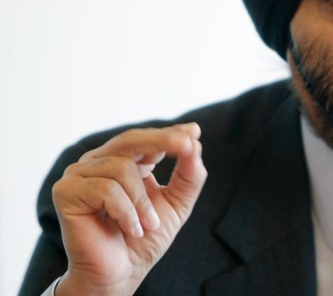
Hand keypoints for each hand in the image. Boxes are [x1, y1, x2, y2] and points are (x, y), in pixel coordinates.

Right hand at [52, 123, 206, 295]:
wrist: (121, 273)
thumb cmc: (145, 238)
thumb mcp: (177, 203)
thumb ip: (189, 175)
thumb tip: (195, 143)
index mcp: (123, 161)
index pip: (146, 139)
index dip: (170, 133)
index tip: (194, 130)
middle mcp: (99, 162)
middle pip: (131, 140)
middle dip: (162, 141)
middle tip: (186, 145)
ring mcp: (80, 175)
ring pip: (122, 167)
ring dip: (142, 202)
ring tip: (147, 225)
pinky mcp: (66, 192)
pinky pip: (106, 189)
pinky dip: (125, 211)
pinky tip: (131, 228)